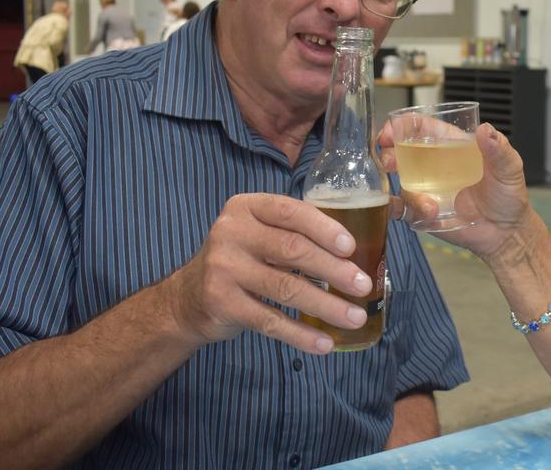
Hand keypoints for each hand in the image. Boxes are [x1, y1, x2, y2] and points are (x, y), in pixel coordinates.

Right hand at [162, 193, 373, 353]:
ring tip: (355, 317)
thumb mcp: (258, 233)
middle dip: (334, 270)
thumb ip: (294, 233)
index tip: (351, 247)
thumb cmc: (240, 260)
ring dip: (326, 305)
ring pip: (286, 288)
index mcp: (246, 208)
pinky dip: (300, 334)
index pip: (291, 211)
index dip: (324, 228)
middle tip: (363, 285)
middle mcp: (231, 233)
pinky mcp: (221, 303)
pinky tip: (324, 343)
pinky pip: (270, 321)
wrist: (187, 298)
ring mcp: (223, 269)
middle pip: (293, 250)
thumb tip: (354, 254)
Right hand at [379, 121, 538, 262]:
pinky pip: (401, 209)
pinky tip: (426, 215)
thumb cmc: (508, 197)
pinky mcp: (422, 213)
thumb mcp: (510, 169)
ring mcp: (426, 189)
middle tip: (390, 162)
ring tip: (431, 206)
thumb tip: (486, 130)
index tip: (391, 131)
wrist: (506, 234)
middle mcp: (434, 165)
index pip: (421, 127)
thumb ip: (499, 150)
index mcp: (452, 146)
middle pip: (400, 151)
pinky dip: (402, 210)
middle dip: (388, 153)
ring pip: (400, 182)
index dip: (402, 125)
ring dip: (409, 192)